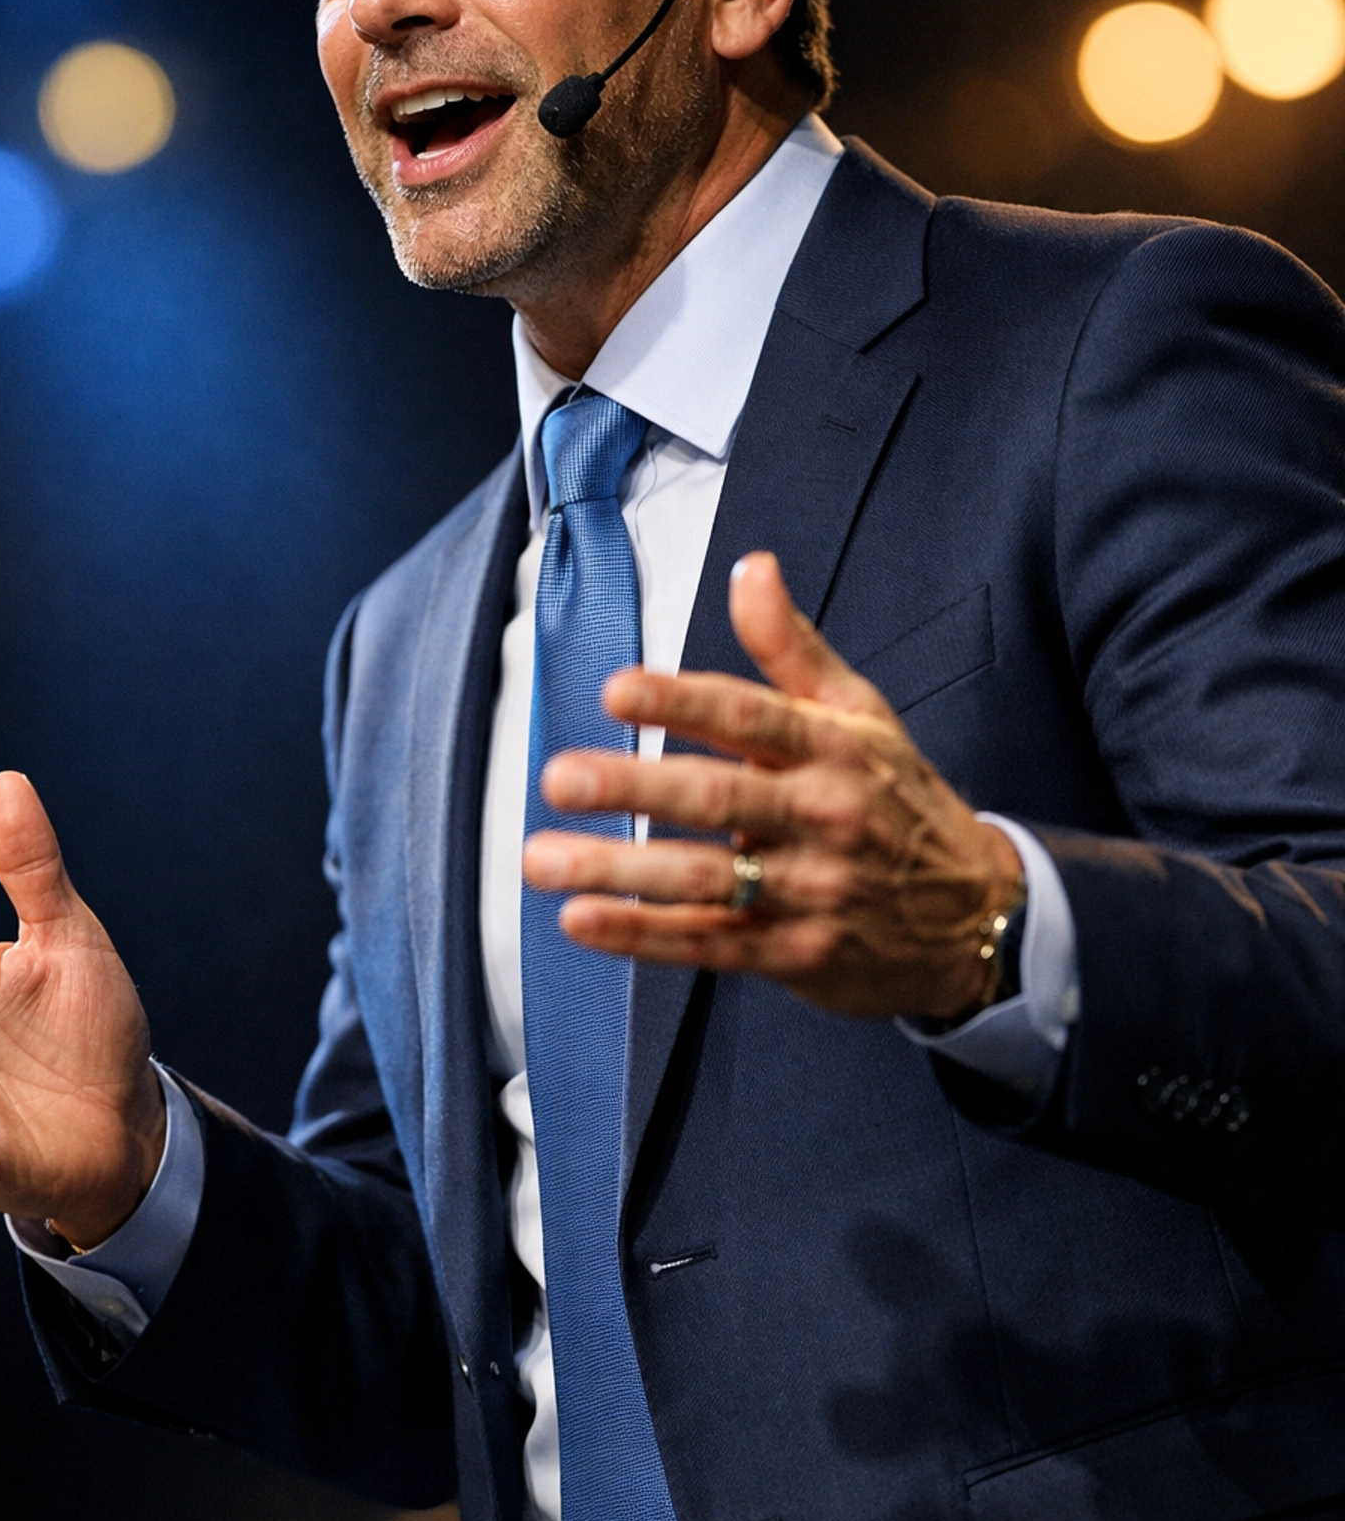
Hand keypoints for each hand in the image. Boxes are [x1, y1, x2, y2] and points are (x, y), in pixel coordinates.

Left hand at [523, 553, 1023, 1021]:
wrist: (977, 917)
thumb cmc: (897, 801)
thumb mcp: (860, 716)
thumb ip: (792, 648)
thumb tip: (751, 565)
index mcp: (833, 749)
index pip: (749, 716)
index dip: (682, 700)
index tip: (615, 688)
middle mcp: (822, 815)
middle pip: (717, 797)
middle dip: (633, 786)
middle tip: (558, 778)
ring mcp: (810, 890)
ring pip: (703, 878)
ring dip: (618, 868)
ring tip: (542, 859)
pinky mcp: (796, 955)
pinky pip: (709, 944)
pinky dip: (642, 934)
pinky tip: (583, 919)